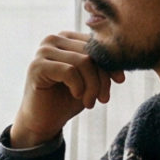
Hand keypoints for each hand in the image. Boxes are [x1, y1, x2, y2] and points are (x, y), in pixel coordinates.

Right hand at [12, 31, 121, 148]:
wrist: (43, 121)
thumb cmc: (67, 99)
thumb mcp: (90, 79)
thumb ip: (101, 64)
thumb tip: (122, 55)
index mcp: (67, 38)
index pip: (96, 43)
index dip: (111, 62)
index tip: (119, 80)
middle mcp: (53, 40)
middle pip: (91, 52)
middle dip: (102, 77)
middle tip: (103, 98)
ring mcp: (43, 51)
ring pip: (83, 62)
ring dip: (93, 86)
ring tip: (91, 102)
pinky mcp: (37, 66)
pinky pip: (69, 71)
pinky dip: (78, 86)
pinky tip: (77, 96)